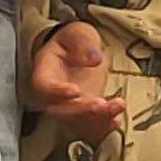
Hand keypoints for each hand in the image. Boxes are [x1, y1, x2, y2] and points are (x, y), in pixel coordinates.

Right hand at [28, 20, 126, 141]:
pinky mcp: (84, 113)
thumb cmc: (73, 42)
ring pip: (77, 121)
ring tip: (116, 107)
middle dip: (82, 110)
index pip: (44, 87)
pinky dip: (103, 126)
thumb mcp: (78, 33)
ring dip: (96, 119)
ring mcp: (68, 106)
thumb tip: (94, 59)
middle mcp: (53, 95)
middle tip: (101, 104)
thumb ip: (83, 43)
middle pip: (60, 110)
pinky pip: (90, 125)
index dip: (57, 92)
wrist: (79, 52)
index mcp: (45, 73)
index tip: (75, 90)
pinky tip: (116, 120)